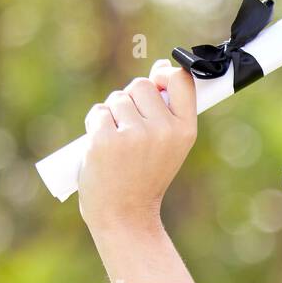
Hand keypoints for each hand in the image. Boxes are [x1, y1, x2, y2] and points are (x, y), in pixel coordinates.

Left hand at [78, 58, 196, 232]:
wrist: (125, 214)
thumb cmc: (145, 176)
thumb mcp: (167, 144)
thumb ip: (166, 109)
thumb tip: (161, 68)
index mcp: (185, 131)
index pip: (181, 80)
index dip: (167, 74)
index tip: (160, 79)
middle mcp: (164, 131)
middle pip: (142, 84)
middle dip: (132, 100)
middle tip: (133, 132)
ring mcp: (135, 135)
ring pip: (118, 98)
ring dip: (113, 114)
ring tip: (119, 144)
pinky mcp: (107, 139)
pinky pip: (98, 112)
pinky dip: (96, 125)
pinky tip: (103, 148)